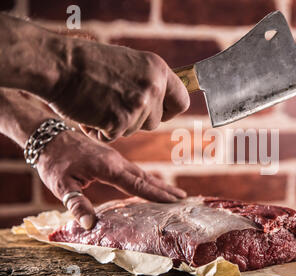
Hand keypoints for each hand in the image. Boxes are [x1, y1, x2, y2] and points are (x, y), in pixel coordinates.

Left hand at [36, 129, 186, 228]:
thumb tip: (89, 225)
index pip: (137, 184)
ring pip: (142, 173)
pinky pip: (134, 170)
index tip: (173, 201)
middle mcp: (117, 162)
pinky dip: (146, 179)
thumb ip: (77, 205)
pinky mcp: (112, 158)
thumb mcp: (61, 185)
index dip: (156, 194)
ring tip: (174, 192)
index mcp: (108, 168)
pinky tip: (150, 183)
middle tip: (183, 198)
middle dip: (164, 189)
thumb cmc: (54, 161)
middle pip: (145, 178)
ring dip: (158, 183)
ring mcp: (115, 158)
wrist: (49, 135)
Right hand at [49, 36, 188, 141]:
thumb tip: (160, 99)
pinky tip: (90, 113)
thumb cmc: (88, 64)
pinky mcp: (120, 121)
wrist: (60, 65)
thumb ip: (148, 82)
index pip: (181, 101)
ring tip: (98, 103)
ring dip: (117, 125)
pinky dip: (100, 131)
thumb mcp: (129, 64)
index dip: (169, 111)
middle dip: (136, 120)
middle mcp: (153, 87)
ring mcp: (138, 105)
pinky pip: (114, 137)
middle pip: (155, 122)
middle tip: (113, 104)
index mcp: (158, 70)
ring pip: (134, 131)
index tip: (157, 112)